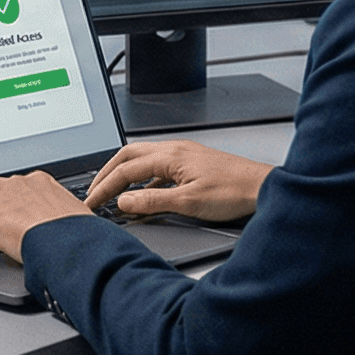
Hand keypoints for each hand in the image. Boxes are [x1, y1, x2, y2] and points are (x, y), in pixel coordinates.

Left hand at [0, 171, 88, 261]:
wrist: (74, 242)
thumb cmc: (82, 232)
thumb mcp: (76, 216)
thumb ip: (63, 216)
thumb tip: (67, 227)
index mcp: (40, 182)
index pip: (16, 182)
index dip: (6, 192)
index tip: (5, 200)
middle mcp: (18, 187)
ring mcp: (2, 204)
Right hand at [84, 138, 271, 222]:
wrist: (263, 188)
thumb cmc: (234, 191)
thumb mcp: (188, 202)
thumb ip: (152, 202)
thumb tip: (124, 203)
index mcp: (170, 155)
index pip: (126, 170)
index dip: (104, 187)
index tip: (91, 202)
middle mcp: (175, 150)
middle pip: (129, 156)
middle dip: (107, 174)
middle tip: (92, 192)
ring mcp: (183, 156)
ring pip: (143, 161)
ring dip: (124, 176)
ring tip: (111, 193)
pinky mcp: (192, 165)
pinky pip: (158, 169)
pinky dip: (143, 182)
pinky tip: (143, 196)